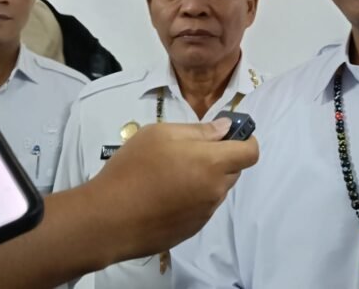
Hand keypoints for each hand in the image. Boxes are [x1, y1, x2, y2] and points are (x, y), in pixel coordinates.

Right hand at [80, 118, 258, 265]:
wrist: (108, 219)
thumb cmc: (133, 169)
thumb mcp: (160, 134)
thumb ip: (199, 131)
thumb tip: (226, 129)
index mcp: (212, 163)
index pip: (251, 153)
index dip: (246, 141)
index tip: (231, 135)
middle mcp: (215, 190)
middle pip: (234, 171)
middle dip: (222, 158)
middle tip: (191, 152)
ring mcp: (205, 213)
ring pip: (217, 189)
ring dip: (207, 179)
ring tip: (173, 174)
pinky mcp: (192, 229)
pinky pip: (203, 207)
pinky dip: (194, 197)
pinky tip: (165, 195)